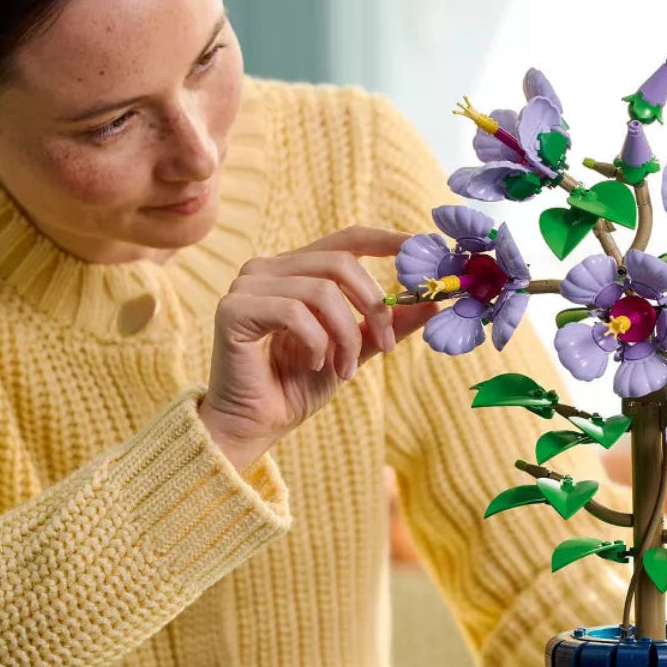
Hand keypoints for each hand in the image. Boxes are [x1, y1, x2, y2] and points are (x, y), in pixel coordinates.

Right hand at [199, 227, 437, 468]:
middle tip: (386, 347)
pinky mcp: (233, 309)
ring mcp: (247, 285)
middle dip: (372, 307)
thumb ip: (385, 326)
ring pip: (321, 290)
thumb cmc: (293, 389)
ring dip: (345, 335)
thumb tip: (433, 303)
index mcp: (294, 271)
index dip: (385, 240)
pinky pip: (294, 312)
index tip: (420, 249)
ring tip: (343, 369)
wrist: (252, 427)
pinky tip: (315, 364)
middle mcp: (267, 269)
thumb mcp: (353, 352)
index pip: (344, 240)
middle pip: (340, 263)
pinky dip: (316, 342)